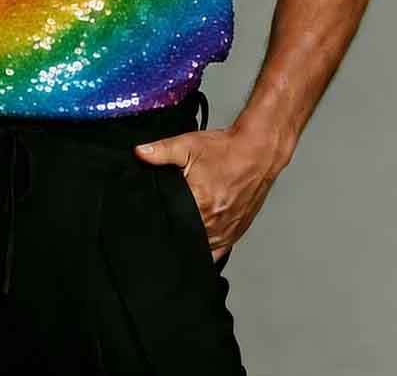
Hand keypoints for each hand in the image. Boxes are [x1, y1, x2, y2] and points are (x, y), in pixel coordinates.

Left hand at [134, 123, 284, 262]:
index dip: (158, 220)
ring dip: (189, 240)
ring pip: (199, 247)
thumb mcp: (188, 145)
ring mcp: (225, 230)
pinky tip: (198, 241)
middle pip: (183, 236)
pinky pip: (217, 252)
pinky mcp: (235, 233)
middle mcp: (213, 221)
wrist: (257, 152)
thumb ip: (161, 151)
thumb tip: (139, 153)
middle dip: (173, 230)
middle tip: (167, 219)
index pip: (170, 222)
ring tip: (181, 228)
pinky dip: (206, 249)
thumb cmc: (226, 150)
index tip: (152, 218)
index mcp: (200, 202)